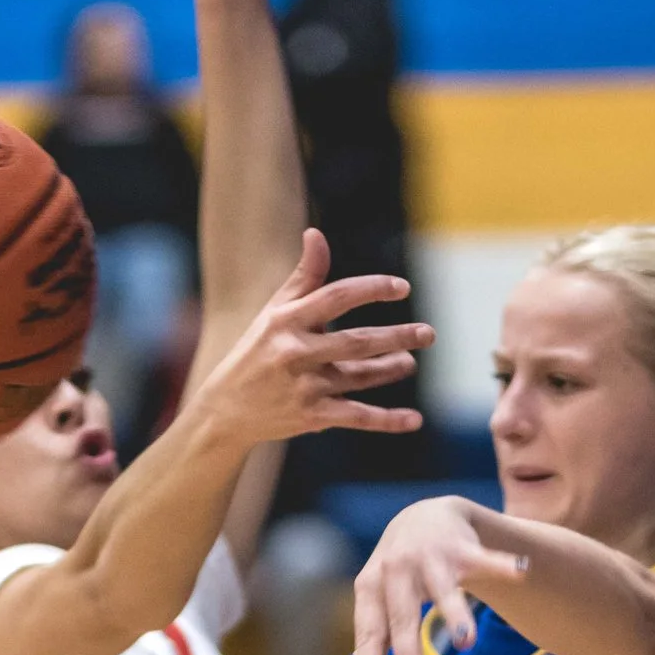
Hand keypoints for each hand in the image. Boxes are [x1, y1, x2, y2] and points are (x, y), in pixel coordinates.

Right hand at [195, 232, 428, 456]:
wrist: (226, 409)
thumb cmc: (257, 351)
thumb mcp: (274, 312)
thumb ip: (304, 277)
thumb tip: (315, 234)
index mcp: (287, 320)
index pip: (337, 297)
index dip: (372, 289)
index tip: (402, 288)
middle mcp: (296, 353)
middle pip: (356, 342)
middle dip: (396, 337)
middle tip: (428, 334)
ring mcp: (304, 387)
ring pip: (359, 377)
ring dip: (391, 369)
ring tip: (411, 362)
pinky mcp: (311, 417)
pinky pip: (356, 417)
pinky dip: (387, 421)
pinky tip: (414, 420)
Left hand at [346, 495, 527, 654]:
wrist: (423, 517)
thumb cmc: (398, 575)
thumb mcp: (377, 604)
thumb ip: (369, 644)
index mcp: (370, 587)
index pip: (370, 631)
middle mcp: (396, 570)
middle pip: (402, 618)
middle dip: (408, 654)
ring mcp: (430, 558)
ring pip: (444, 591)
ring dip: (455, 614)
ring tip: (467, 642)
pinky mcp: (463, 548)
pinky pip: (484, 559)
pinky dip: (502, 564)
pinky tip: (520, 571)